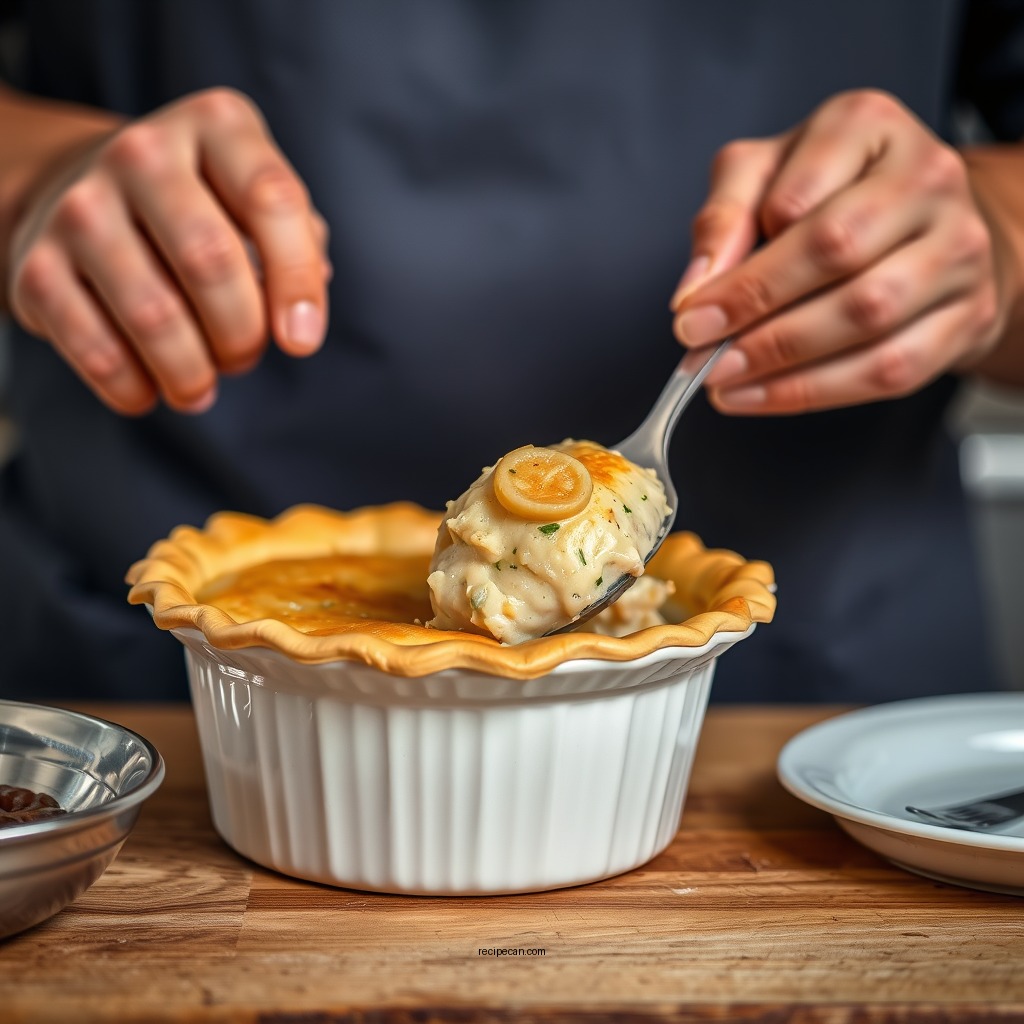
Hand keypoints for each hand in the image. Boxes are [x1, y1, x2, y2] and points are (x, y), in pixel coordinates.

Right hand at [7, 88, 329, 414]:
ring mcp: (81, 206)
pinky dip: (135, 388)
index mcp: (216, 127)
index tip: (302, 342)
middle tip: (242, 357)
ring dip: (192, 372)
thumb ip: (298, 247)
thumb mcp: (254, 199)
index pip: (272, 200)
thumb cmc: (200, 208)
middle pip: (211, 261)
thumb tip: (300, 319)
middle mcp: (143, 153)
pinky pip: (98, 350)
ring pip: (155, 316)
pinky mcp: (35, 265)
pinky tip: (150, 390)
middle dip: (242, 334)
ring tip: (201, 385)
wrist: (77, 189)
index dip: (297, 281)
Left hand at [670, 90, 1006, 414]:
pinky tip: (763, 395)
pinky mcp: (968, 314)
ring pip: (868, 316)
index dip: (739, 267)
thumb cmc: (833, 196)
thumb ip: (724, 217)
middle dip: (756, 310)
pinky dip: (815, 392)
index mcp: (867, 126)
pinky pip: (890, 367)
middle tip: (701, 349)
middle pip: (837, 251)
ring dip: (782, 361)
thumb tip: (696, 287)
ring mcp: (958, 247)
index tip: (691, 311)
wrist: (925, 226)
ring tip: (724, 378)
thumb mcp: (764, 176)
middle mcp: (926, 178)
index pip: (798, 198)